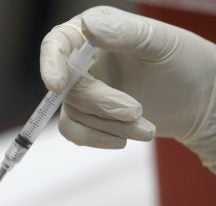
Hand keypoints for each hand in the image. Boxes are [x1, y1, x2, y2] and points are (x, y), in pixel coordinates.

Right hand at [40, 6, 215, 172]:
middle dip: (102, 105)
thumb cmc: (183, 64)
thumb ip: (123, 32)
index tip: (57, 86)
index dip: (50, 64)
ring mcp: (84, 92)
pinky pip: (75, 133)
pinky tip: (124, 139)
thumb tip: (87, 26)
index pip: (57, 44)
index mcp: (94, 34)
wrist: (196, 101)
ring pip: (74, 115)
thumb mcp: (160, 43)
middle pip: (68, 88)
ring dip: (111, 126)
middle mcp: (83, 63)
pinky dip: (99, 139)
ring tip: (147, 129)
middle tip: (136, 112)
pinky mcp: (88, 116)